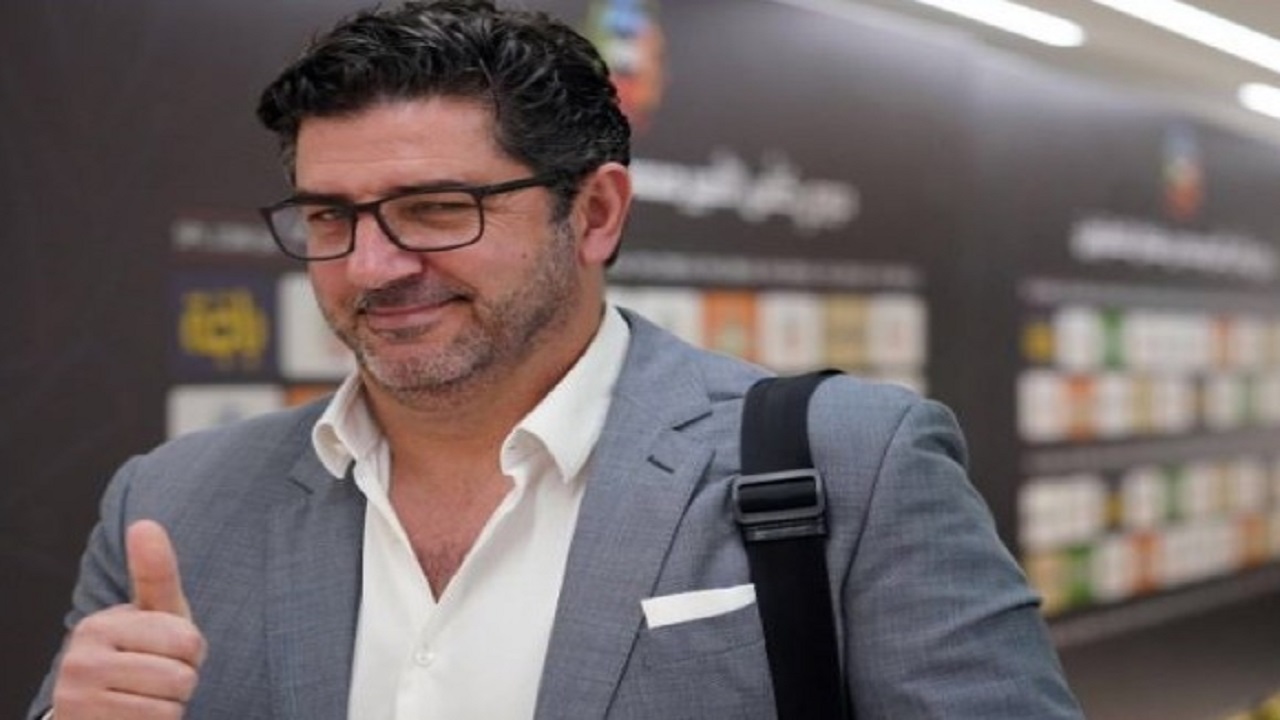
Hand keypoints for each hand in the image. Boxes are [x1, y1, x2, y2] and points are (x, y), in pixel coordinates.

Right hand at [51, 520, 206, 718]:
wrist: (97, 710)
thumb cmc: (140, 652)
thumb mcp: (154, 613)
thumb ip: (155, 572)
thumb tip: (145, 523)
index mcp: (100, 625)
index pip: (186, 641)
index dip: (191, 650)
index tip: (169, 649)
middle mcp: (80, 661)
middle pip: (180, 677)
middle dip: (181, 681)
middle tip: (157, 678)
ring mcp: (79, 700)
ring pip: (170, 708)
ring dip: (170, 706)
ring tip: (145, 697)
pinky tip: (135, 717)